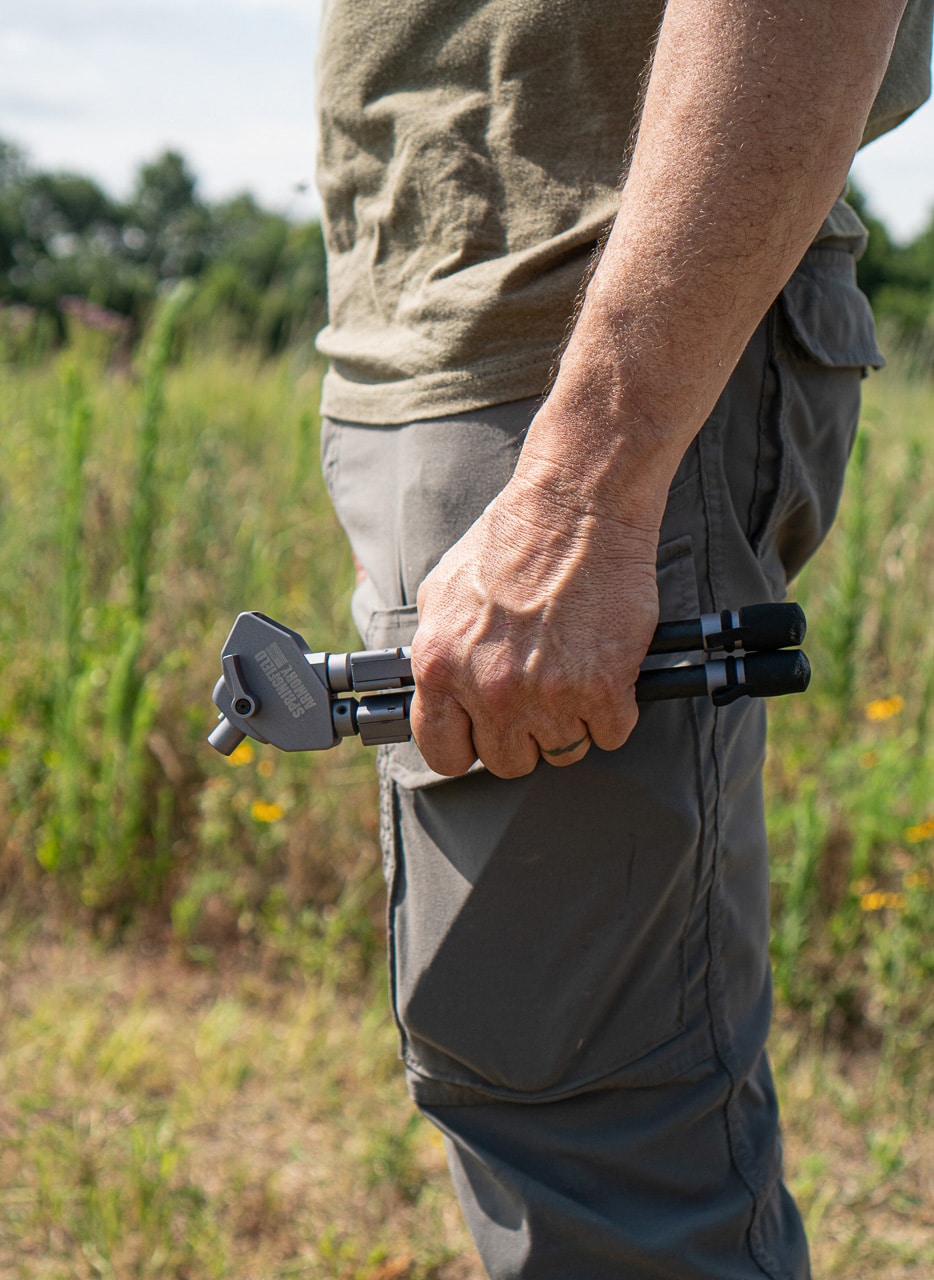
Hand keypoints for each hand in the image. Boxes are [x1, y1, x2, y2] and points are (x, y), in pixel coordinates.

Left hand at [408, 447, 664, 778]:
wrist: (576, 508)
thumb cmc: (511, 539)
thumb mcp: (442, 592)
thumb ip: (436, 650)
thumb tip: (436, 689)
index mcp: (440, 667)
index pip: (443, 752)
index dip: (468, 745)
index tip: (485, 734)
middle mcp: (490, 689)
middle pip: (508, 760)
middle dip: (524, 734)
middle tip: (539, 695)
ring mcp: (548, 695)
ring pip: (562, 750)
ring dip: (571, 721)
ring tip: (573, 671)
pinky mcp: (602, 689)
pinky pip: (610, 733)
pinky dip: (613, 710)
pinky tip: (605, 672)